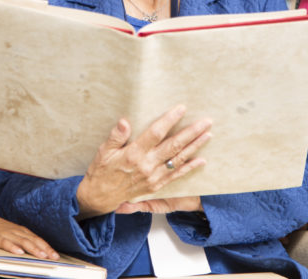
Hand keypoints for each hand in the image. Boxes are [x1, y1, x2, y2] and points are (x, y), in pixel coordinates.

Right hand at [0, 208, 59, 259]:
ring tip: (42, 256)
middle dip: (45, 249)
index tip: (56, 256)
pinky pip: (5, 243)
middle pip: (33, 240)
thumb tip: (31, 252)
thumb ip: (20, 241)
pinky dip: (13, 247)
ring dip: (33, 249)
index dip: (47, 247)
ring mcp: (6, 234)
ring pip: (22, 241)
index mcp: (20, 231)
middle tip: (54, 258)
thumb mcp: (9, 234)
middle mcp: (16, 231)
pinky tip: (19, 252)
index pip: (37, 239)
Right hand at [76, 105, 211, 217]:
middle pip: (174, 146)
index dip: (170, 120)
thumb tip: (124, 122)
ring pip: (178, 159)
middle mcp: (146, 165)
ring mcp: (153, 177)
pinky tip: (201, 160)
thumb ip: (116, 136)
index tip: (182, 109)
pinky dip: (189, 167)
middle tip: (206, 122)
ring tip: (208, 135)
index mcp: (134, 154)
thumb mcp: (103, 151)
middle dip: (192, 132)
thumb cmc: (101, 172)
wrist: (99, 198)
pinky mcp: (156, 186)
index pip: (156, 133)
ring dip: (195, 147)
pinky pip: (176, 176)